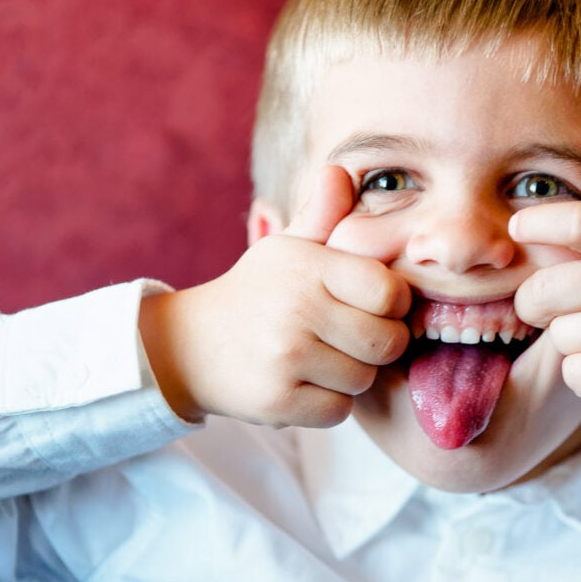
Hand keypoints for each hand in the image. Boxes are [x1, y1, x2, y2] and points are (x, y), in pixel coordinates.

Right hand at [139, 166, 410, 427]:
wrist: (188, 345)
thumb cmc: (256, 293)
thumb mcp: (287, 249)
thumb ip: (322, 214)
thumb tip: (341, 169)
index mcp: (309, 267)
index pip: (391, 293)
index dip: (392, 304)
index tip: (372, 306)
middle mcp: (297, 308)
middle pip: (387, 341)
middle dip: (378, 344)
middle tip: (352, 338)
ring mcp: (286, 356)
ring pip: (364, 379)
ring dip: (352, 375)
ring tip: (324, 359)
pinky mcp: (277, 399)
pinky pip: (338, 411)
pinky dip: (329, 404)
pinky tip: (306, 383)